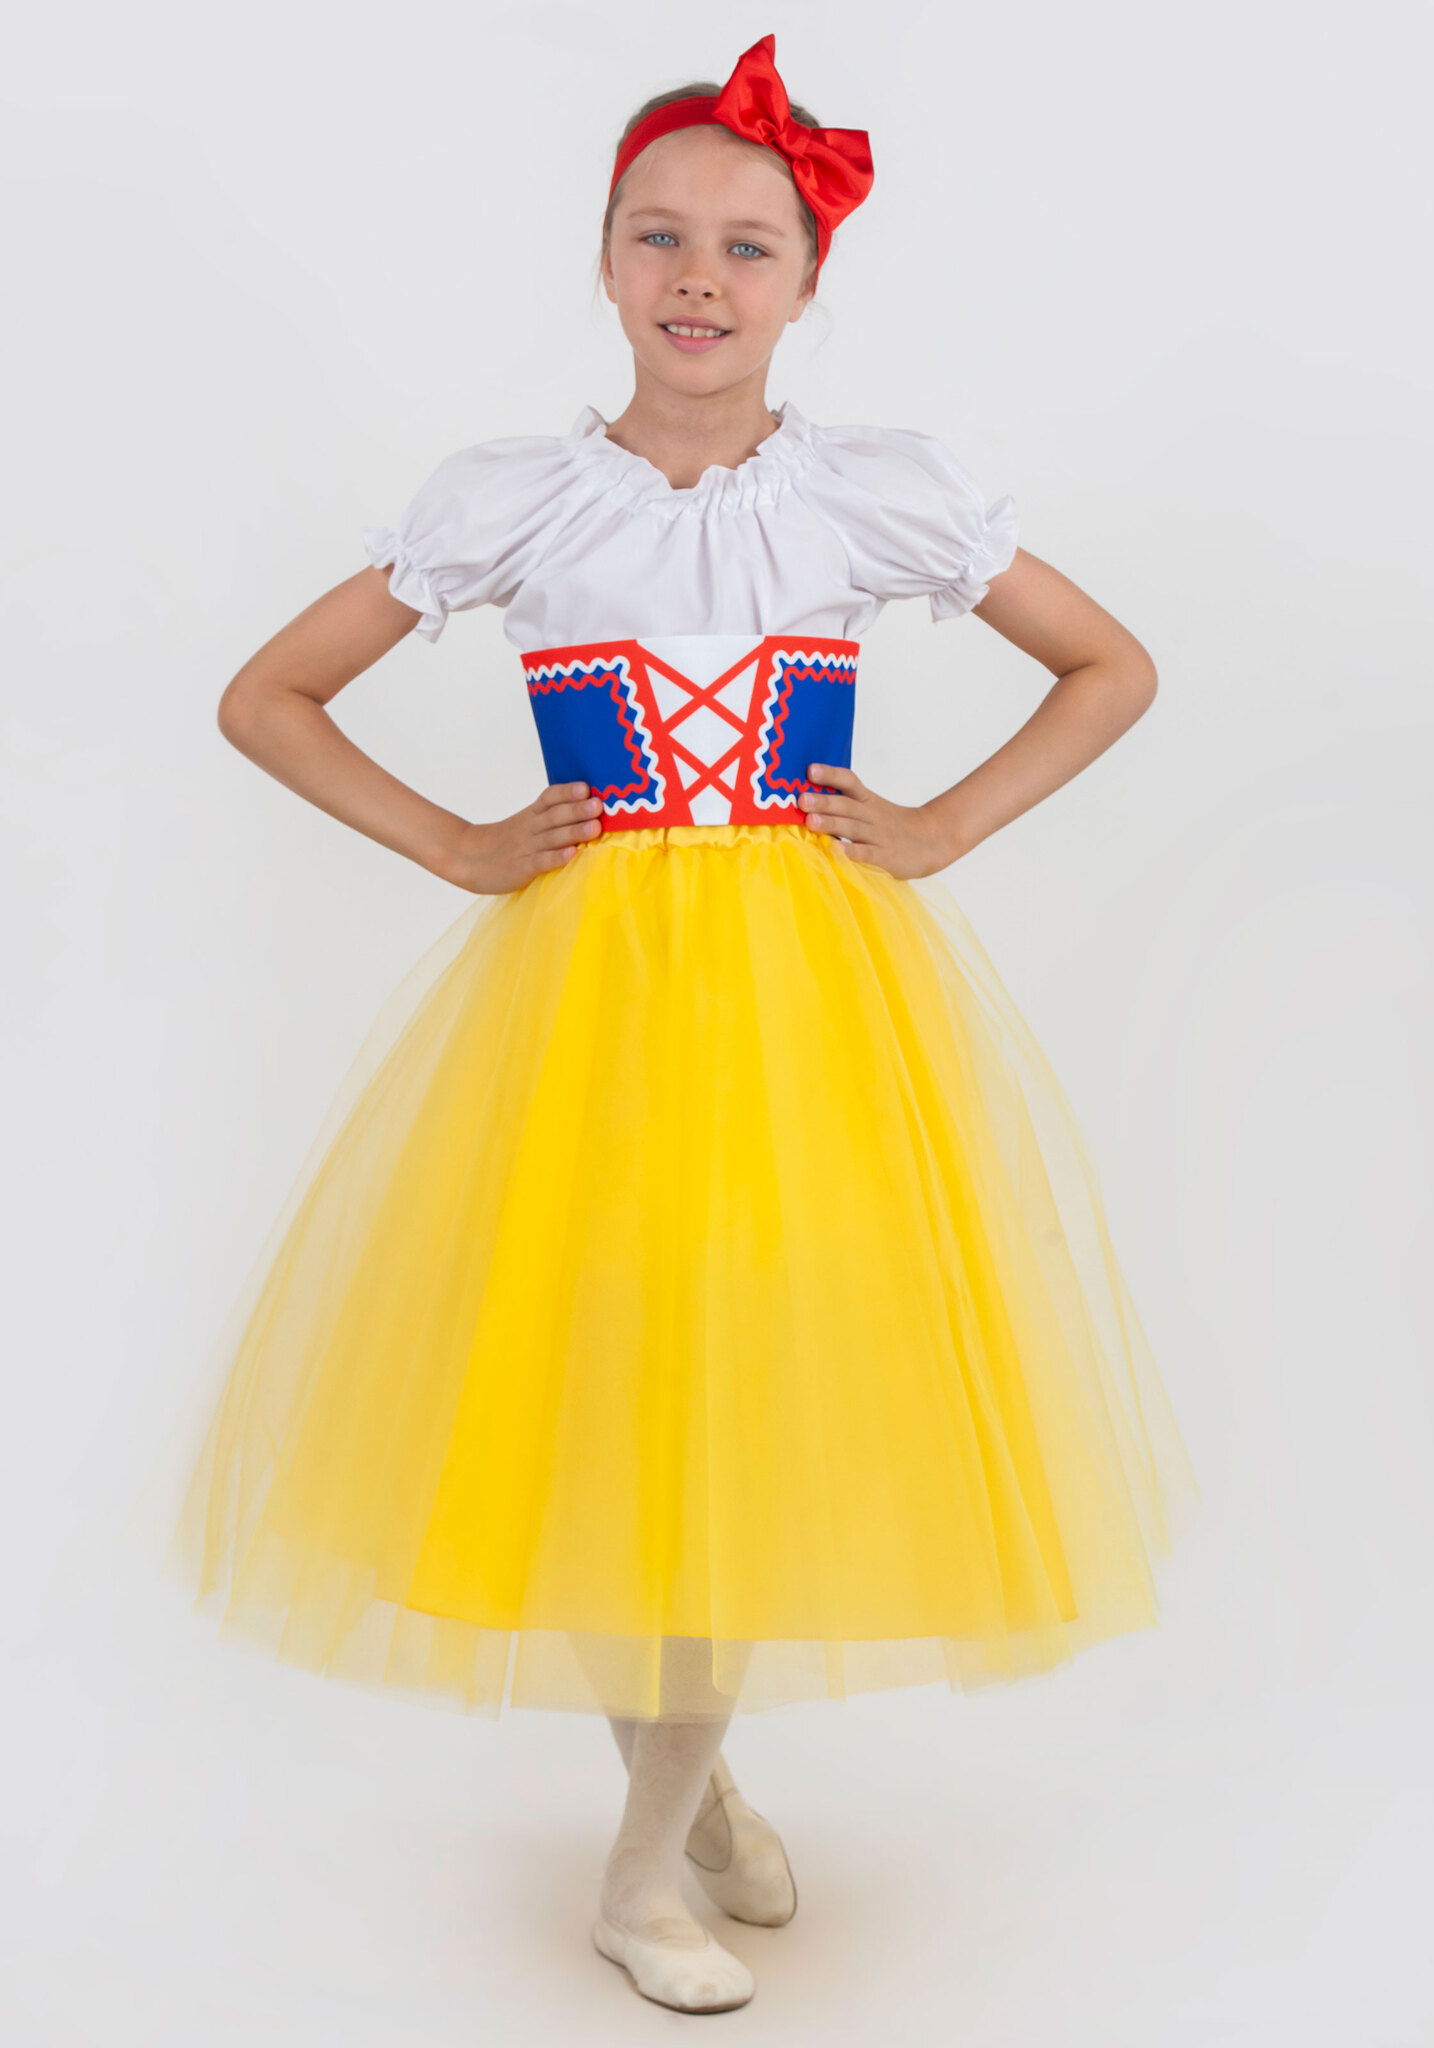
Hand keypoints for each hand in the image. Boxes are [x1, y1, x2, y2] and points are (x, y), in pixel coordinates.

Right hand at [442, 782, 603, 893]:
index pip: (549, 798)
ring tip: (595, 827)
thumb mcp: (525, 823)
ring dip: (574, 831)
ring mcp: (525, 848)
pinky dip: (556, 857)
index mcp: (531, 815)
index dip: (566, 792)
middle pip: (555, 816)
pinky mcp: (521, 868)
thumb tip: (586, 808)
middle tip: (598, 805)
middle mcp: (530, 828)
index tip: (585, 787)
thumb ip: (550, 817)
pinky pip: (540, 862)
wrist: (467, 858)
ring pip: (552, 838)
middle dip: (577, 810)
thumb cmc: (505, 842)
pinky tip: (571, 854)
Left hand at [800, 765, 958, 879]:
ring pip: (853, 828)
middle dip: (823, 802)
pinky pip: (867, 854)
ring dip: (832, 824)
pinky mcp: (886, 858)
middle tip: (801, 799)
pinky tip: (836, 851)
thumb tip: (807, 797)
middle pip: (847, 806)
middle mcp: (871, 816)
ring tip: (811, 821)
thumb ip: (845, 805)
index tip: (811, 770)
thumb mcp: (872, 808)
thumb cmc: (892, 825)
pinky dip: (852, 852)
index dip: (831, 775)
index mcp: (867, 801)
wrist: (933, 840)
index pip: (849, 782)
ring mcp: (878, 837)